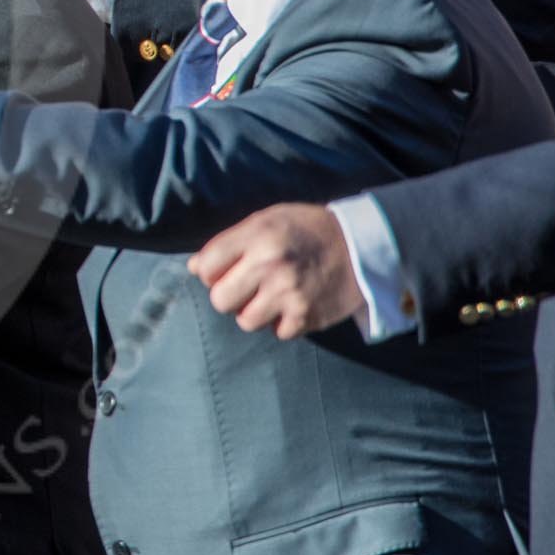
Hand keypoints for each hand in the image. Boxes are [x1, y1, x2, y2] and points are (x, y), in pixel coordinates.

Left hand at [190, 203, 365, 338]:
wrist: (361, 245)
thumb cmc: (305, 230)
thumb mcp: (266, 221)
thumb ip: (229, 243)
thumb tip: (193, 267)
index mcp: (257, 236)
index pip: (205, 268)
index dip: (211, 272)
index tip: (225, 270)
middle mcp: (270, 265)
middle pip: (220, 300)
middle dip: (229, 296)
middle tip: (247, 287)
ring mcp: (288, 293)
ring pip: (245, 321)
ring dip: (254, 312)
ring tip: (270, 297)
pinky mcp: (307, 316)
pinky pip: (278, 333)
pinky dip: (283, 323)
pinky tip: (294, 305)